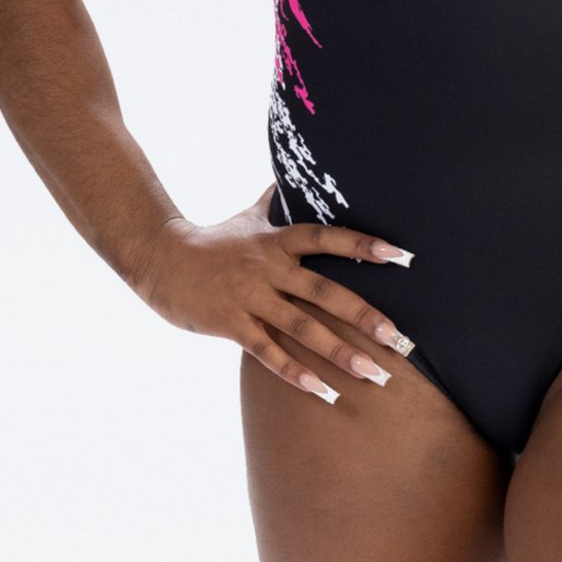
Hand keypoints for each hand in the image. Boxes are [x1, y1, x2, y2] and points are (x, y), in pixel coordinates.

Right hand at [132, 183, 416, 401]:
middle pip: (323, 292)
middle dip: (364, 316)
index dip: (363, 245)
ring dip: (340, 353)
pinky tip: (325, 392)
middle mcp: (269, 268)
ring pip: (302, 328)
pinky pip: (269, 353)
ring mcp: (250, 298)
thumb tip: (297, 168)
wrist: (160, 260)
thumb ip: (277, 198)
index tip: (401, 256)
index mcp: (277, 240)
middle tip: (400, 338)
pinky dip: (297, 374)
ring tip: (374, 374)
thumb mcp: (249, 216)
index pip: (327, 238)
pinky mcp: (232, 325)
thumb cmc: (214, 240)